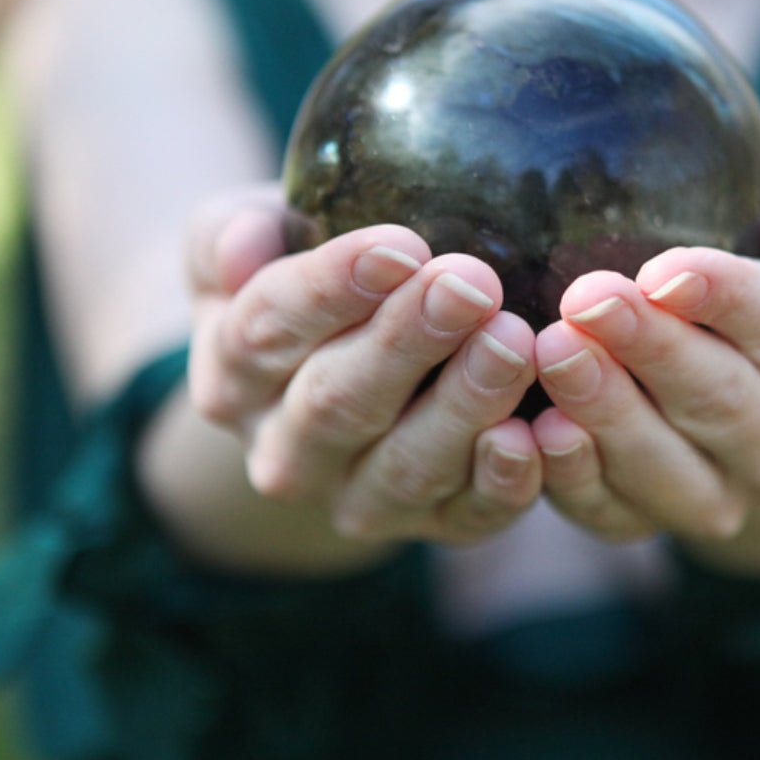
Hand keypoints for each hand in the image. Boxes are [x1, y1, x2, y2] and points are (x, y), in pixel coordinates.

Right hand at [185, 189, 540, 545]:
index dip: (332, 287)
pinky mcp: (436, 526)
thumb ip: (229, 234)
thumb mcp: (256, 245)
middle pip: (339, 401)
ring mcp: (360, 499)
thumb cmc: (312, 291)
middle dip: (408, 341)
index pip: (268, 330)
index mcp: (234, 377)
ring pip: (407, 464)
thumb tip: (241, 250)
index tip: (399, 246)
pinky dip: (502, 482)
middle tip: (471, 285)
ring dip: (462, 405)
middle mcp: (286, 453)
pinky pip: (470, 515)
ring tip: (512, 342)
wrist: (347, 392)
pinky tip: (530, 435)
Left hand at [530, 188, 759, 544]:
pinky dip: (573, 476)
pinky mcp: (648, 522)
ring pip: (666, 466)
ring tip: (556, 351)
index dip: (728, 297)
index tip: (663, 269)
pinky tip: (538, 429)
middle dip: (652, 348)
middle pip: (722, 400)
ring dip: (608, 411)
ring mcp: (720, 497)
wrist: (731, 374)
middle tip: (588, 300)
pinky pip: (611, 512)